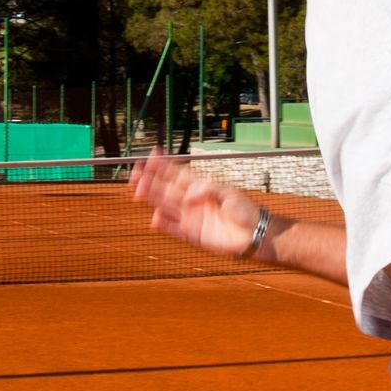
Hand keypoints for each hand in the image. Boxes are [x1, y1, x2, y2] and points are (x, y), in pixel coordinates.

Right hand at [130, 152, 262, 258]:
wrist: (255, 234)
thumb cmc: (245, 210)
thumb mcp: (228, 193)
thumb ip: (206, 190)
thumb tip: (187, 197)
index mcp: (201, 188)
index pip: (178, 174)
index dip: (164, 165)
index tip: (151, 155)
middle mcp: (192, 201)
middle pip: (166, 189)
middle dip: (151, 181)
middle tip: (136, 173)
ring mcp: (191, 218)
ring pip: (166, 207)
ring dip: (153, 199)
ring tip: (138, 192)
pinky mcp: (193, 235)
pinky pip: (175, 229)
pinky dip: (165, 225)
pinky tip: (154, 219)